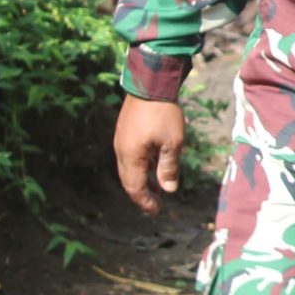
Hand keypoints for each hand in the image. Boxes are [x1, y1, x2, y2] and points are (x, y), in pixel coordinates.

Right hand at [113, 97, 184, 215]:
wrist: (150, 83)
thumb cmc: (163, 113)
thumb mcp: (172, 142)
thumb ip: (169, 167)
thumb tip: (168, 190)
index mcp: (131, 156)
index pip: (135, 187)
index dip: (145, 201)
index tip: (157, 211)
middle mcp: (121, 151)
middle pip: (129, 180)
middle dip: (142, 194)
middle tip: (156, 203)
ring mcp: (121, 140)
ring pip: (129, 168)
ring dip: (142, 180)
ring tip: (158, 187)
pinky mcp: (125, 131)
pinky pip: (130, 156)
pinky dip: (141, 166)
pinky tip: (153, 165)